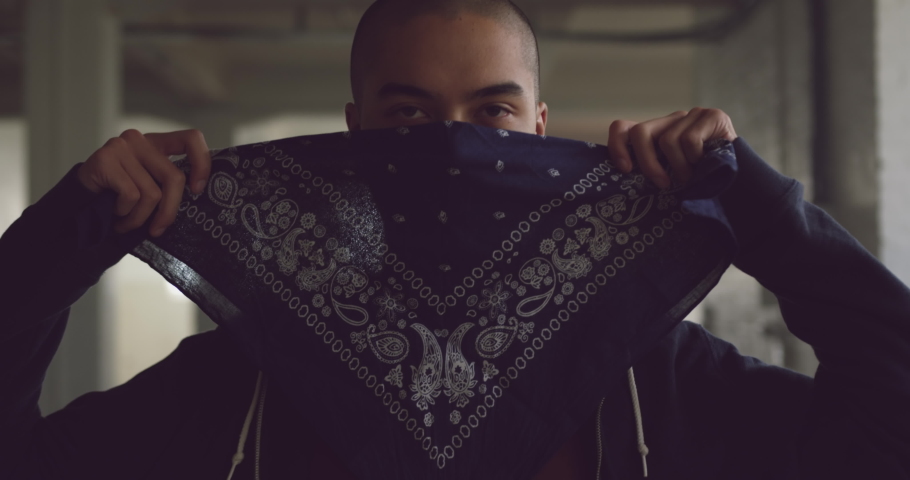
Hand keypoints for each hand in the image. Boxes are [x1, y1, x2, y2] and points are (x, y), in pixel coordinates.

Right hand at [76, 129, 210, 236]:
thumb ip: (169, 185)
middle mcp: (140, 140)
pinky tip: (115, 214)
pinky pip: (131, 196)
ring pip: (151, 193)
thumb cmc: (120, 199)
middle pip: (174, 177)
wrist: (78, 205)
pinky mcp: (105, 159)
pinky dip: (125, 214)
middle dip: (169, 211)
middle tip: (158, 229)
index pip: (191, 139)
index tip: (198, 189)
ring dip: (140, 218)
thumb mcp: (150, 187)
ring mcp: (121, 146)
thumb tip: (200, 197)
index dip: (202, 163)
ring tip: (127, 222)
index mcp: (157, 143)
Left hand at [607, 107, 736, 188]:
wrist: (741, 183)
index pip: (623, 128)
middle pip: (640, 132)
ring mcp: (692, 115)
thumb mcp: (669, 179)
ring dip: (680, 167)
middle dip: (648, 163)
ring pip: (668, 140)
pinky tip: (706, 164)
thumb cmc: (701, 184)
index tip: (626, 170)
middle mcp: (671, 121)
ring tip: (691, 178)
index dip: (617, 146)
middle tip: (662, 184)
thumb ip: (650, 172)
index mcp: (656, 134)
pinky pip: (689, 140)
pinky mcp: (713, 116)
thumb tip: (621, 180)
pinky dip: (696, 159)